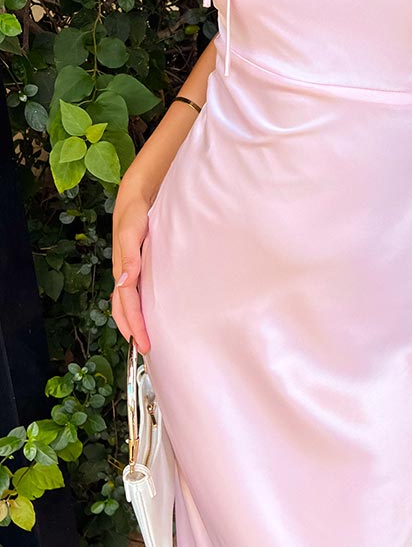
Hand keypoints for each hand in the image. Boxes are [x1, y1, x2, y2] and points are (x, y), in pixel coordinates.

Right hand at [111, 187, 152, 353]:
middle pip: (123, 310)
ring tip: (147, 338)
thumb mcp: (133, 231)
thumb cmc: (135, 212)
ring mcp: (133, 271)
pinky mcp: (142, 266)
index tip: (143, 343)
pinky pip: (140, 293)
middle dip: (132, 330)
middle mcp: (126, 274)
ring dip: (136, 322)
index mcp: (122, 269)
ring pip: (130, 303)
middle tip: (146, 350)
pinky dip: (143, 307)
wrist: (139, 195)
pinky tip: (155, 313)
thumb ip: (130, 255)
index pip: (126, 305)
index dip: (134, 325)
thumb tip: (125, 281)